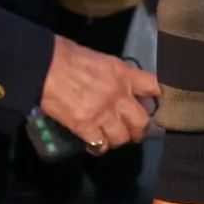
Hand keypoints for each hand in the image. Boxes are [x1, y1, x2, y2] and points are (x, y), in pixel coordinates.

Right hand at [41, 36, 158, 152]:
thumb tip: (127, 89)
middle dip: (139, 130)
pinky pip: (101, 145)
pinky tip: (95, 143)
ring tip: (112, 137)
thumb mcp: (102, 60)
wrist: (42, 65)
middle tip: (133, 132)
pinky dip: (100, 147)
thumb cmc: (69, 56)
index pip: (155, 88)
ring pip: (123, 137)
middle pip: (142, 122)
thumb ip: (118, 76)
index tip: (158, 107)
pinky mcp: (85, 126)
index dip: (161, 100)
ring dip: (119, 140)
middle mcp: (118, 95)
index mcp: (124, 74)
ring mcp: (102, 112)